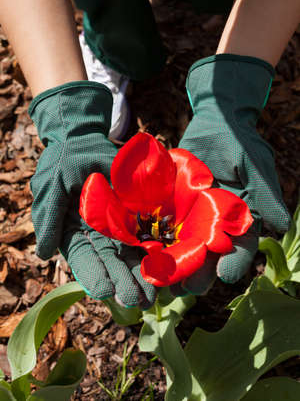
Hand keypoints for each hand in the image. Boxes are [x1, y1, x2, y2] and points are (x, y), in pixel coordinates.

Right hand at [29, 81, 155, 307]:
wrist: (86, 139)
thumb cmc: (65, 161)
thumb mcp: (52, 186)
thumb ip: (49, 219)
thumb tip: (44, 255)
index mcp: (75, 233)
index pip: (85, 259)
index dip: (95, 275)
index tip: (106, 291)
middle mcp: (97, 234)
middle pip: (110, 262)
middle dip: (123, 282)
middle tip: (138, 300)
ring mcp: (117, 226)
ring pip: (130, 254)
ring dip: (140, 274)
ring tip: (153, 294)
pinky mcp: (134, 214)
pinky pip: (144, 233)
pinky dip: (153, 249)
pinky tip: (163, 265)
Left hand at [170, 54, 289, 295]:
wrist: (215, 122)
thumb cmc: (239, 142)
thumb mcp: (254, 164)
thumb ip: (265, 194)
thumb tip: (281, 224)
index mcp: (239, 221)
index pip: (241, 248)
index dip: (236, 262)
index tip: (229, 276)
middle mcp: (214, 225)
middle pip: (208, 257)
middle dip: (199, 274)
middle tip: (188, 290)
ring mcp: (191, 218)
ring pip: (182, 249)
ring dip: (172, 267)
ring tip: (161, 283)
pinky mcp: (170, 208)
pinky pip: (160, 228)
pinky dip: (151, 242)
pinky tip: (141, 255)